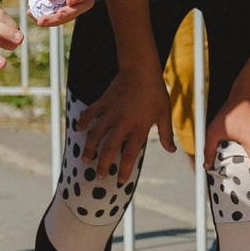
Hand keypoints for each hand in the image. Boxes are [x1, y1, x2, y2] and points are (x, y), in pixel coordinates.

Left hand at [25, 0, 96, 26]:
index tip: (69, 1)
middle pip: (86, 3)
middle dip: (72, 12)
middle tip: (57, 15)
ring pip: (73, 14)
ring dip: (58, 21)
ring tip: (40, 21)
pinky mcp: (63, 6)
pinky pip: (61, 17)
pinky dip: (49, 20)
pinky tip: (36, 17)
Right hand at [77, 65, 173, 184]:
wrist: (141, 69)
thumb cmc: (156, 92)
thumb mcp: (164, 114)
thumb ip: (166, 134)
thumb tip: (171, 150)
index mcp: (139, 127)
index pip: (131, 154)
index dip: (125, 169)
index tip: (120, 181)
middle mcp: (123, 122)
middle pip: (110, 148)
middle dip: (103, 164)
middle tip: (99, 176)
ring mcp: (111, 112)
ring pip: (96, 134)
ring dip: (90, 148)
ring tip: (85, 160)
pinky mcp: (103, 102)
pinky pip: (91, 113)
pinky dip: (83, 121)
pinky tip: (78, 129)